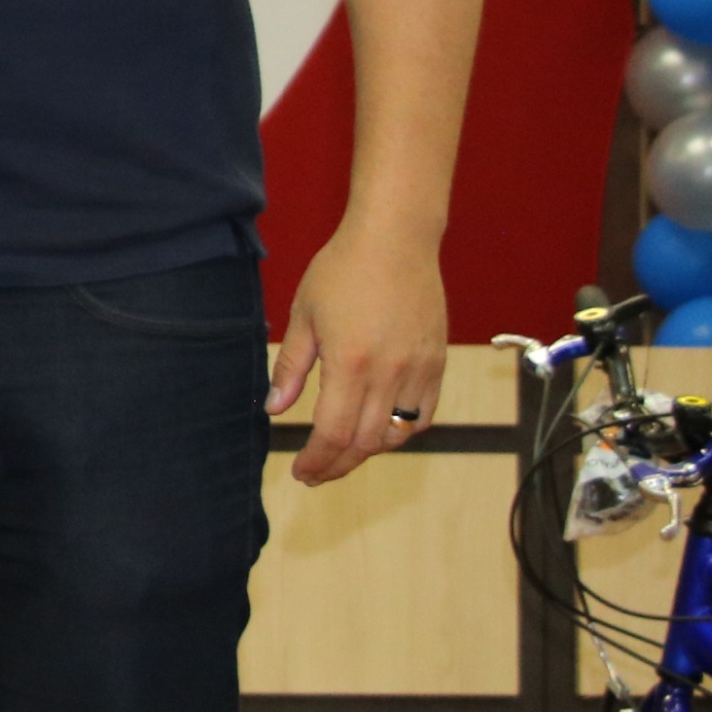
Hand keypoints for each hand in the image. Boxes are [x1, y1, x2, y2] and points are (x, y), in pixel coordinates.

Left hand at [273, 222, 448, 485]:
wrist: (395, 239)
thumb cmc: (342, 271)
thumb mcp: (303, 317)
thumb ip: (291, 369)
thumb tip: (274, 409)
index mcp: (350, 364)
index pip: (334, 434)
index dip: (317, 460)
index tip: (301, 472)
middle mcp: (389, 373)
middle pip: (365, 443)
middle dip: (338, 465)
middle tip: (316, 472)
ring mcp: (418, 370)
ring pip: (396, 435)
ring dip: (368, 452)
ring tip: (343, 453)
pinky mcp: (437, 363)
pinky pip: (423, 415)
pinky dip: (400, 432)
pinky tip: (378, 431)